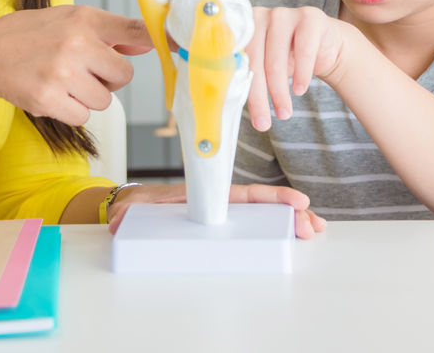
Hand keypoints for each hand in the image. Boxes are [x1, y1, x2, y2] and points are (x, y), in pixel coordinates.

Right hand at [0, 5, 152, 125]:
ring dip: (88, 96)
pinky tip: (52, 93)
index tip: (179, 45)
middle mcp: (76, 43)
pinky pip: (83, 116)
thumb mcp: (69, 20)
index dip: (161, 40)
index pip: (135, 30)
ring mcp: (62, 73)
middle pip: (123, 76)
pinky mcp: (49, 99)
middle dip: (108, 79)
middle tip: (82, 69)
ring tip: (62, 80)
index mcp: (85, 19)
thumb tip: (146, 46)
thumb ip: (109, 33)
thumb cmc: (32, 35)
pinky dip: (71, 110)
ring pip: (104, 100)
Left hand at [105, 182, 326, 238]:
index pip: (242, 195)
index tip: (296, 202)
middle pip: (260, 207)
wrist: (129, 210)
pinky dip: (273, 233)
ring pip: (260, 218)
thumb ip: (127, 214)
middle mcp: (217, 205)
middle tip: (313, 225)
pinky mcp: (218, 230)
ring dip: (287, 223)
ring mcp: (220, 217)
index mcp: (204, 195)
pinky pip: (251, 230)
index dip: (270, 198)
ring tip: (311, 230)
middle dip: (289, 213)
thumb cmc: (136, 207)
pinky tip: (292, 238)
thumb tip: (120, 221)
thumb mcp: (133, 209)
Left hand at [245, 5, 351, 131]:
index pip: (235, 57)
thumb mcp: (264, 66)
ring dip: (279, 90)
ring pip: (276, 58)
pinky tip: (299, 90)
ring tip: (284, 113)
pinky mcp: (309, 17)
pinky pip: (303, 49)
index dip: (234, 83)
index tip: (235, 108)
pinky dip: (301, 73)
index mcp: (242, 27)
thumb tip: (229, 105)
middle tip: (263, 123)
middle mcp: (260, 16)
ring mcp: (284, 14)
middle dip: (259, 95)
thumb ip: (247, 76)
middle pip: (254, 59)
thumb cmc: (287, 58)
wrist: (324, 45)